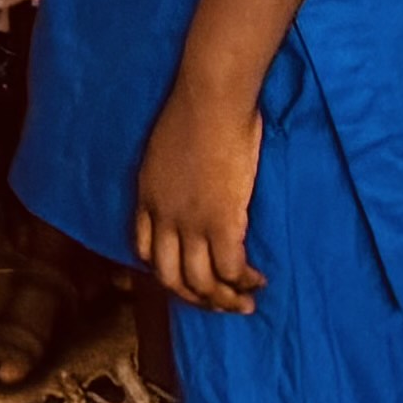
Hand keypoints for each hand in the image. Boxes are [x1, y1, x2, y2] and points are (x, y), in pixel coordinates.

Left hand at [134, 80, 269, 312]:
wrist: (210, 98)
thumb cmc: (196, 109)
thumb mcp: (166, 148)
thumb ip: (174, 172)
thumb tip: (195, 179)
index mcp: (147, 197)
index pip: (144, 249)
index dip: (165, 269)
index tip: (185, 275)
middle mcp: (164, 217)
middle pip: (169, 277)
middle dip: (194, 297)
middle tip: (218, 302)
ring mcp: (191, 223)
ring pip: (201, 282)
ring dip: (223, 300)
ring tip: (243, 304)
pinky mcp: (222, 222)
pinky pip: (231, 268)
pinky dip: (245, 281)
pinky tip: (258, 281)